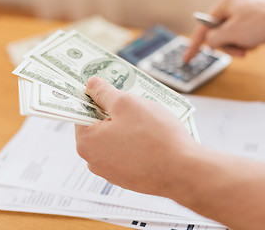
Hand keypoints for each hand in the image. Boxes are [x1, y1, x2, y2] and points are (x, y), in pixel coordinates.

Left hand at [75, 77, 198, 195]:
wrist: (183, 171)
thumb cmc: (155, 137)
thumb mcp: (127, 103)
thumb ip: (105, 92)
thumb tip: (92, 85)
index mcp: (87, 142)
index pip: (81, 112)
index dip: (95, 98)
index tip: (107, 90)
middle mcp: (94, 161)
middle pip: (98, 127)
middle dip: (114, 113)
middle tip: (133, 104)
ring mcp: (112, 172)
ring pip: (114, 140)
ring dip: (126, 128)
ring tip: (146, 121)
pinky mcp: (128, 178)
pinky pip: (127, 153)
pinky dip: (135, 143)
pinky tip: (151, 138)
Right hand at [184, 0, 264, 60]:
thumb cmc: (264, 22)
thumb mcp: (230, 33)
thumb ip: (212, 39)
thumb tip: (209, 43)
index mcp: (224, 4)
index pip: (202, 27)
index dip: (194, 44)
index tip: (187, 58)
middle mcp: (232, 8)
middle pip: (217, 34)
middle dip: (227, 45)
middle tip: (238, 50)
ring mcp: (242, 15)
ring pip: (229, 38)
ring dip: (238, 46)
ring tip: (250, 45)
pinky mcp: (251, 23)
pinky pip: (240, 39)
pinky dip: (246, 44)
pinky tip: (256, 42)